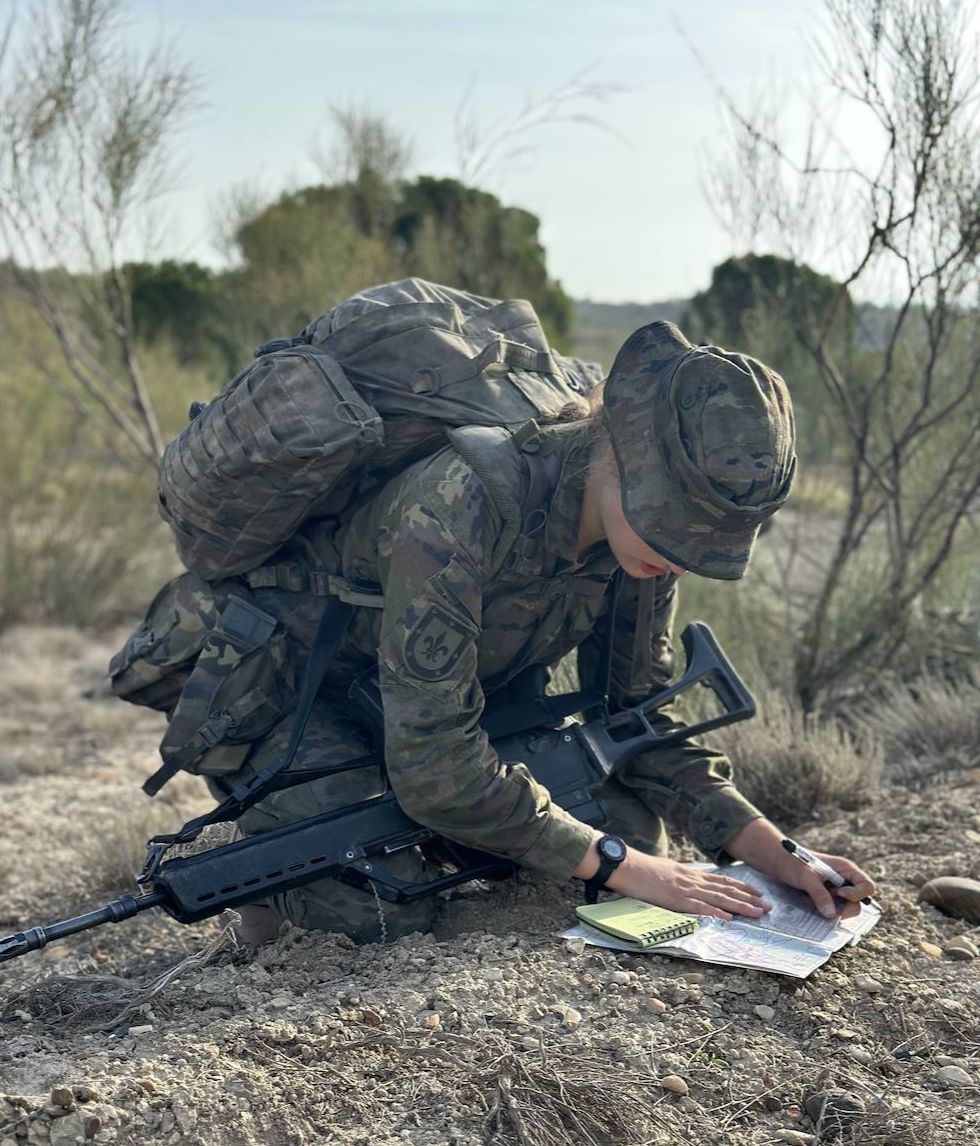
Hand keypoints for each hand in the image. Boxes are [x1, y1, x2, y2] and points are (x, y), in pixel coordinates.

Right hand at [589, 849, 770, 921]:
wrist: (627, 865)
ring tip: (758, 913)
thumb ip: (682, 878)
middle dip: (748, 899)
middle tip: (768, 906)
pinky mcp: (676, 899)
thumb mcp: (667, 870)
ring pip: (719, 899)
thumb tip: (691, 885)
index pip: (721, 881)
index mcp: (690, 874)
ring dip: (741, 906)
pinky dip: (716, 913)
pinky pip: (700, 908)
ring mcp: (685, 890)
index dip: (741, 887)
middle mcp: (693, 880)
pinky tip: (729, 919)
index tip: (757, 892)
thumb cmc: (642, 869)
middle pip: (726, 890)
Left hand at [724, 818, 876, 917]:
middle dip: (846, 908)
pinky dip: (828, 911)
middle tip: (827, 907)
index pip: (867, 887)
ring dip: (836, 911)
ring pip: (847, 908)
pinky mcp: (827, 897)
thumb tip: (831, 914)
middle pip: (860, 901)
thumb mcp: (805, 877)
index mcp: (845, 869)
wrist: (776, 861)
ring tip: (818, 904)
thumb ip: (819, 894)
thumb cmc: (791, 861)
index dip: (857, 894)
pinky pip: (835, 908)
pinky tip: (815, 906)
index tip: (838, 893)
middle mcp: (844, 880)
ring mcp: (836, 889)